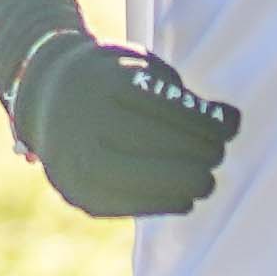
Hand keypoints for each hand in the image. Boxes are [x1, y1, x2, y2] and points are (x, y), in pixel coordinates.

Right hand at [8, 34, 240, 217]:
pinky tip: (183, 196)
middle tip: (217, 152)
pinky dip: (166, 203)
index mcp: (109, 84)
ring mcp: (80, 163)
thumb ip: (184, 96)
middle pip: (169, 148)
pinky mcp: (80, 195)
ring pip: (154, 183)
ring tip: (204, 177)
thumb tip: (229, 121)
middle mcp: (89, 124)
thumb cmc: (111, 79)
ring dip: (190, 182)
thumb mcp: (143, 68)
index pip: (178, 113)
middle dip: (204, 153)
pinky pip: (134, 207)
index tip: (230, 125)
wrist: (46, 97)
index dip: (213, 124)